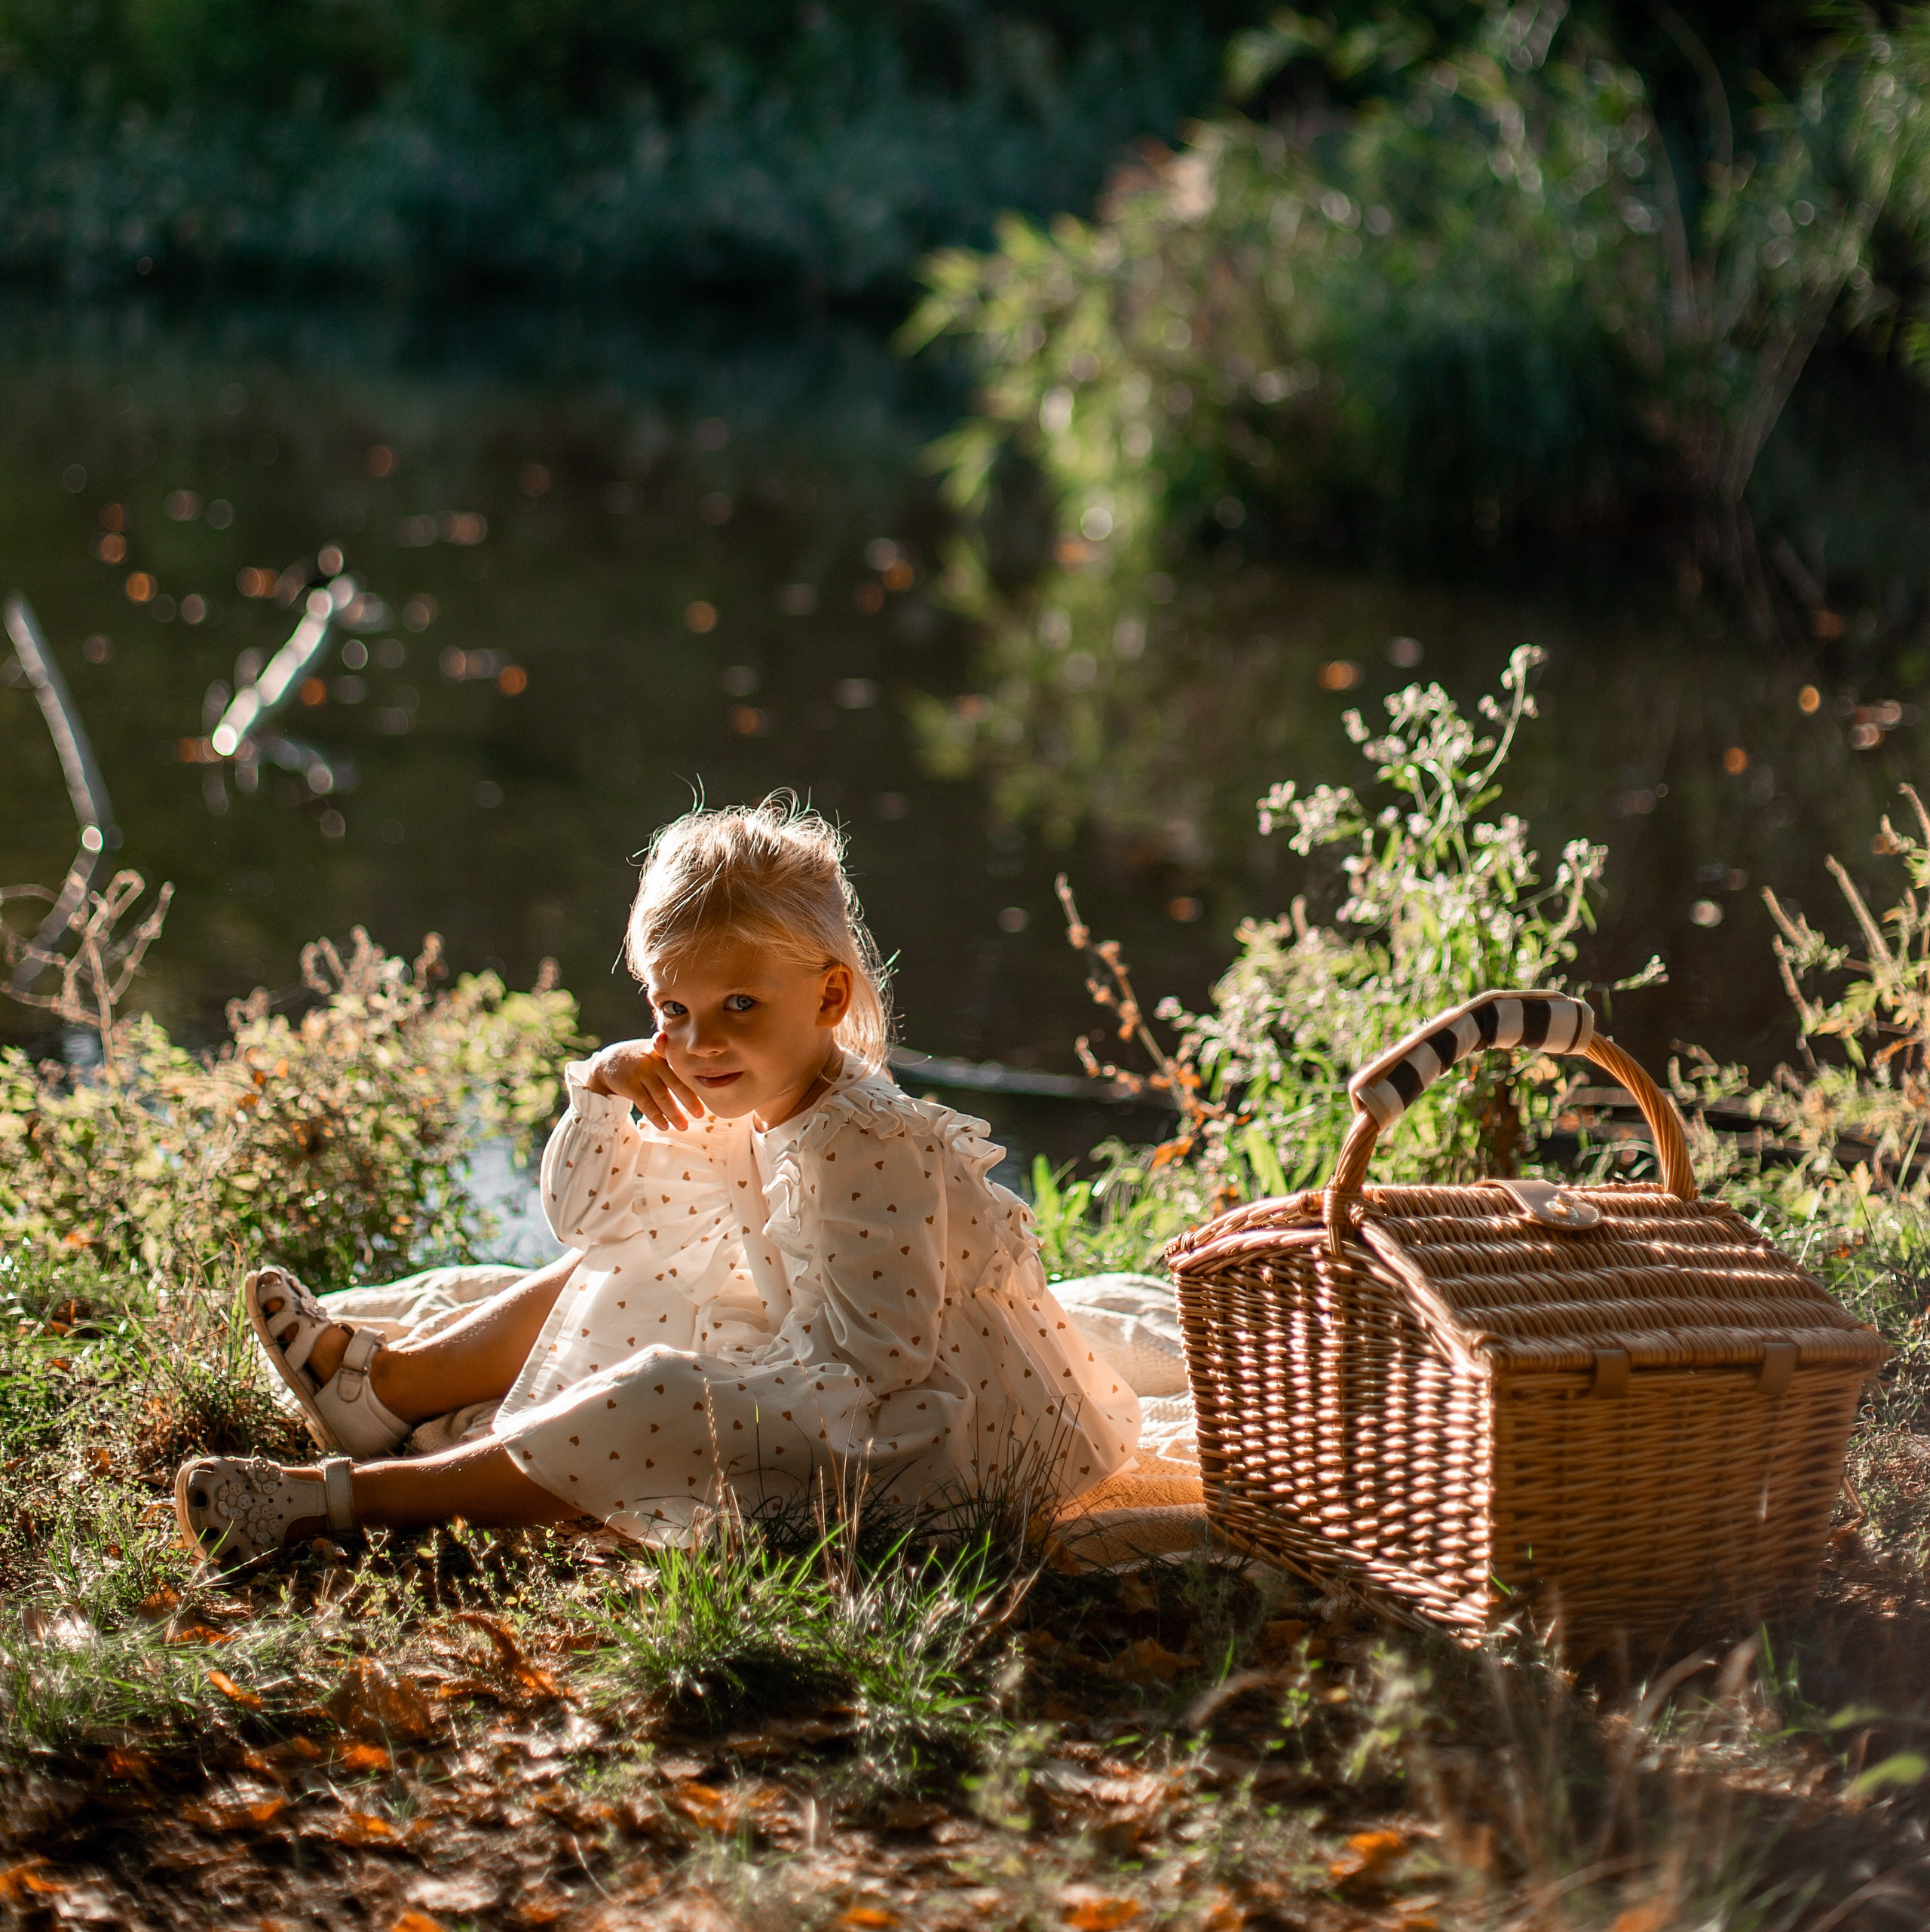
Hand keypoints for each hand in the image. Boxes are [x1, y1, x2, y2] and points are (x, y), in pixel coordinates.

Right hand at [582, 1036, 702, 1131]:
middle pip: (675, 1083)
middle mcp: (653, 1060)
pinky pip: (645, 1103)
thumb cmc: (639, 1060)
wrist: (608, 1060)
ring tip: (683, 1126)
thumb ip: (672, 1063)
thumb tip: (699, 1080)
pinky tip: (664, 1126)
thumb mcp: (655, 1053)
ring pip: (661, 1096)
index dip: (694, 1086)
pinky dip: (656, 1116)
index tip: (705, 1099)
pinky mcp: (629, 1084)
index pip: (682, 1071)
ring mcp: (640, 1072)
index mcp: (663, 1053)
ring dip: (674, 1113)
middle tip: (700, 1114)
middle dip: (689, 1101)